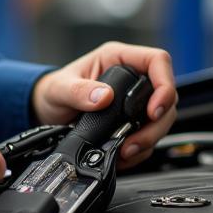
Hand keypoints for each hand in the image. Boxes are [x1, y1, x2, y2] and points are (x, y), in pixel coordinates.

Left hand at [32, 41, 176, 169]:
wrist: (47, 111)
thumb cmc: (53, 90)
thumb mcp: (59, 88)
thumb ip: (78, 91)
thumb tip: (104, 96)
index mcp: (117, 59)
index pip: (157, 61)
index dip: (164, 84)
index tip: (153, 109)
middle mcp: (131, 77)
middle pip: (165, 96)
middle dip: (157, 122)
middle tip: (138, 139)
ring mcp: (134, 100)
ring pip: (161, 119)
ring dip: (149, 138)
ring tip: (127, 150)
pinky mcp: (132, 120)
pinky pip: (149, 134)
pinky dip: (141, 148)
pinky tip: (124, 154)